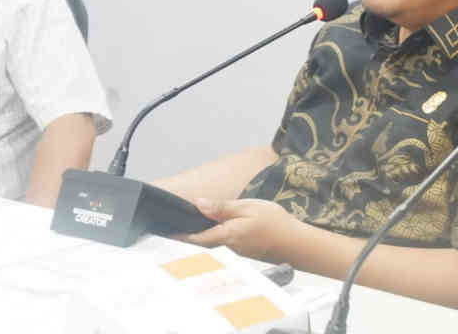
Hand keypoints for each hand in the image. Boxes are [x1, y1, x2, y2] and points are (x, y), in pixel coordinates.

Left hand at [180, 198, 300, 261]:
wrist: (295, 243)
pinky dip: (212, 239)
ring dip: (198, 239)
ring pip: (209, 246)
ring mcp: (233, 253)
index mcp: (225, 235)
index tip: (162, 231)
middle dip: (185, 237)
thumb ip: (222, 207)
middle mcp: (226, 248)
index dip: (177, 235)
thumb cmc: (274, 222)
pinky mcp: (241, 253)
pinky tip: (213, 230)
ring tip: (187, 227)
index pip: (194, 237)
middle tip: (170, 228)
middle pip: (199, 244)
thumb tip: (198, 204)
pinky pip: (221, 246)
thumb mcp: (248, 207)